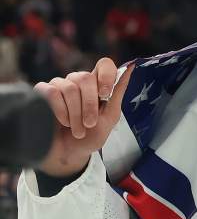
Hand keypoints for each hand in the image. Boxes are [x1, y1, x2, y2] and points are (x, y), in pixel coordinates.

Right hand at [35, 57, 132, 176]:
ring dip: (75, 113)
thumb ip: (117, 94)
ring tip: (77, 130)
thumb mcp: (109, 118)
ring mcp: (60, 85)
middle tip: (90, 124)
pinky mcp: (43, 92)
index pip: (104, 65)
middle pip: (85, 77)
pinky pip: (51, 92)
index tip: (105, 94)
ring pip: (69, 87)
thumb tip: (131, 68)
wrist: (69, 153)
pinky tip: (63, 122)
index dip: (106, 75)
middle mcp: (78, 81)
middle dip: (89, 104)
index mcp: (97, 85)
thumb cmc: (91, 136)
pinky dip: (59, 110)